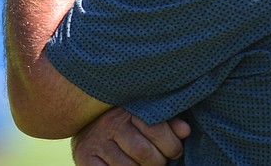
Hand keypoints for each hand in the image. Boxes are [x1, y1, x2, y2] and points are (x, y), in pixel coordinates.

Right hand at [72, 107, 189, 165]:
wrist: (87, 127)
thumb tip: (185, 130)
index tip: (174, 151)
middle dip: (159, 162)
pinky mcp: (85, 156)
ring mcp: (97, 140)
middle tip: (159, 162)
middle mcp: (111, 123)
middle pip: (145, 153)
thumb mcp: (145, 119)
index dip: (172, 145)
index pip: (157, 130)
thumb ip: (166, 123)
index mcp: (129, 109)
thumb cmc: (126, 124)